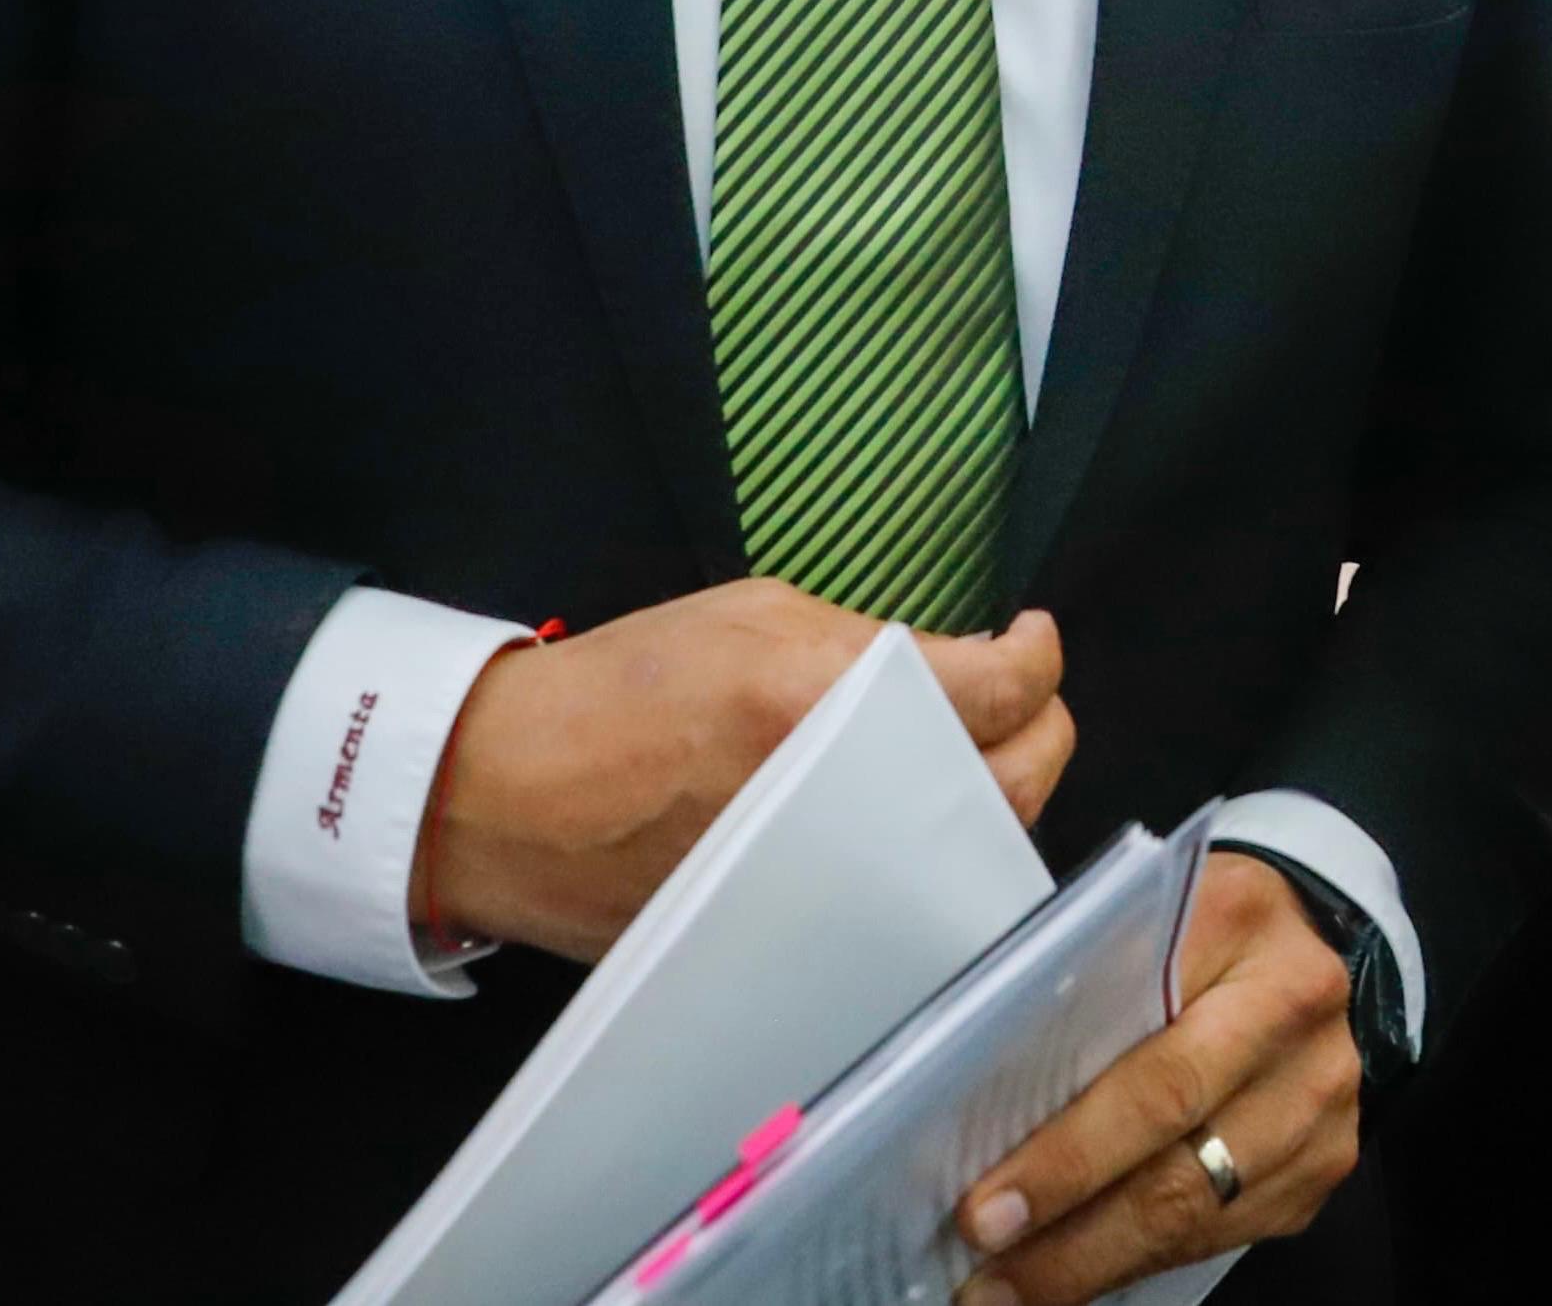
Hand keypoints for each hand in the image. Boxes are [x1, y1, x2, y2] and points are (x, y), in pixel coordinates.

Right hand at [417, 581, 1072, 964]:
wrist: (510, 795)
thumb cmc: (623, 688)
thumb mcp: (756, 615)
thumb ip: (870, 643)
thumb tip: (953, 667)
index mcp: (829, 698)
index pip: (1000, 690)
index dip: (1038, 658)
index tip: (1031, 640)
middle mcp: (844, 798)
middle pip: (1015, 786)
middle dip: (1041, 735)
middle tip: (1022, 703)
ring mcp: (830, 880)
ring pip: (967, 857)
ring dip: (989, 804)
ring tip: (971, 759)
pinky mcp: (803, 935)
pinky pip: (903, 901)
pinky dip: (924, 862)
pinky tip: (906, 821)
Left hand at [952, 854, 1360, 1304]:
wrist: (1296, 937)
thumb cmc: (1185, 927)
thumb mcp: (1131, 910)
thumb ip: (1074, 971)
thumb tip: (983, 1063)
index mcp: (1237, 921)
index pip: (1148, 1059)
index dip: (1066, 1151)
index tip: (985, 1208)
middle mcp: (1295, 1008)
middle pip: (1176, 1145)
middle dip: (1068, 1221)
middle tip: (985, 1263)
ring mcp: (1319, 1092)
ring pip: (1200, 1206)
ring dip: (1093, 1260)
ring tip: (1010, 1288)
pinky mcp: (1325, 1159)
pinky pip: (1225, 1232)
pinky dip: (1143, 1259)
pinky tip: (1079, 1270)